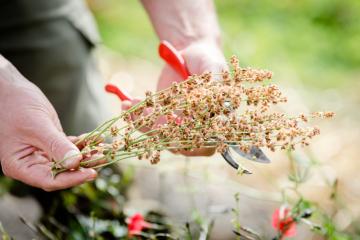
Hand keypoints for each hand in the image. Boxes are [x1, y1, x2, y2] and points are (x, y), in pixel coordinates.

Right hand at [0, 56, 96, 190]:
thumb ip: (56, 145)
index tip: (91, 173)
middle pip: (61, 173)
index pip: (49, 180)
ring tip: (102, 148)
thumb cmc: (15, 105)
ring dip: (85, 155)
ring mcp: (41, 153)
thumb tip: (75, 162)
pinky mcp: (50, 143)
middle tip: (102, 159)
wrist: (9, 89)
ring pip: (67, 160)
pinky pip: (68, 147)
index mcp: (21, 166)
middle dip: (82, 166)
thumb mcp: (38, 127)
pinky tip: (95, 138)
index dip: (71, 179)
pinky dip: (81, 143)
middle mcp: (31, 163)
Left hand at [122, 40, 226, 155]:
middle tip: (142, 112)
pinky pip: (149, 126)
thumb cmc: (206, 58)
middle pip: (179, 142)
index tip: (170, 126)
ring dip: (142, 123)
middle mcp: (198, 128)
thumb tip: (212, 109)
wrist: (189, 52)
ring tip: (130, 104)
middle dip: (158, 129)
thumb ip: (214, 86)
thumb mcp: (212, 67)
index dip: (188, 139)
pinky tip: (127, 104)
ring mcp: (179, 126)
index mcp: (217, 120)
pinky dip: (136, 117)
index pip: (206, 143)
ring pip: (160, 136)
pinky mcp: (163, 120)